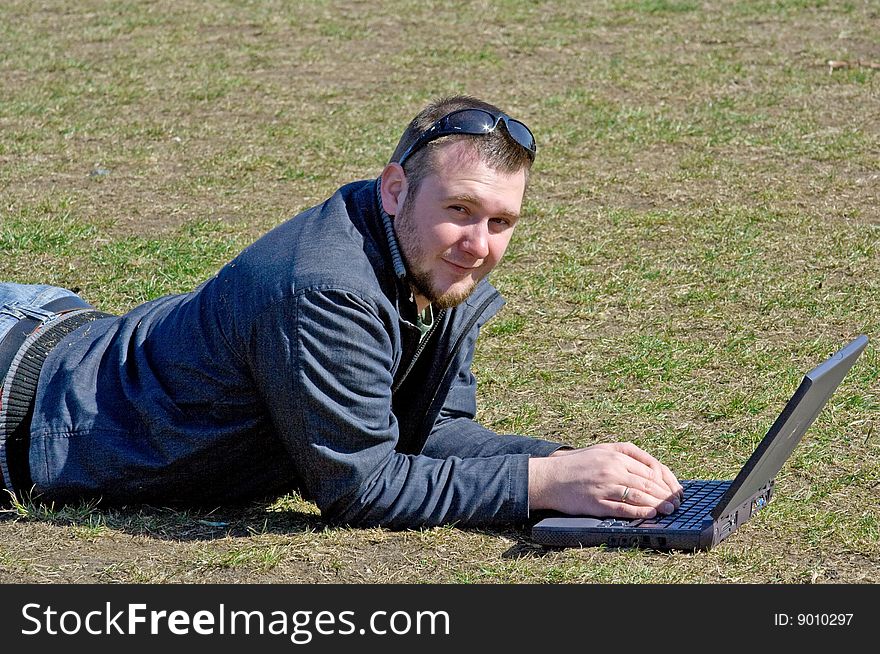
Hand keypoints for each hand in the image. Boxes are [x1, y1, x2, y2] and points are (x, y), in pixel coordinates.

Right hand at [528, 442, 683, 518]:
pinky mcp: (597, 503)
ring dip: (657, 504)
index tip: (675, 490)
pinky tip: (650, 515)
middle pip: (647, 482)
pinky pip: (623, 508)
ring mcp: (605, 486)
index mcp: (615, 454)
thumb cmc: (575, 464)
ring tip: (668, 511)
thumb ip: (624, 454)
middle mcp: (612, 468)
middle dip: (665, 494)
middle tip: (676, 503)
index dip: (666, 481)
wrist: (549, 478)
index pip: (649, 467)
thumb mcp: (600, 449)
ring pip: (639, 495)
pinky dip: (639, 512)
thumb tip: (652, 469)